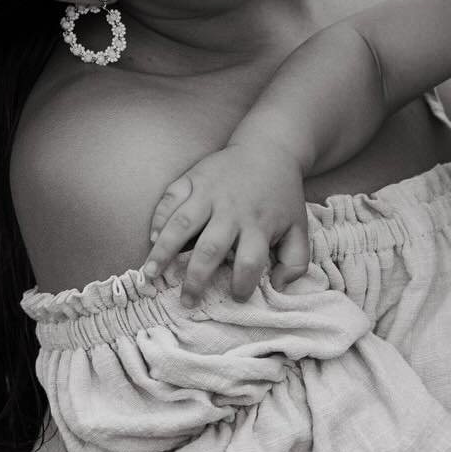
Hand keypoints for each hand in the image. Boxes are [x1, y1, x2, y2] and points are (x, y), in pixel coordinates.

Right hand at [143, 142, 309, 305]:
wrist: (269, 149)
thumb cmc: (281, 196)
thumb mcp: (299, 227)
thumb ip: (296, 260)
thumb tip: (278, 285)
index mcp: (258, 225)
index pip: (249, 262)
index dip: (242, 285)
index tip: (236, 298)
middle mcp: (231, 210)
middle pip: (210, 249)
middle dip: (195, 279)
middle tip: (186, 302)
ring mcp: (209, 192)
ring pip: (182, 223)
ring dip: (164, 250)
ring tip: (151, 273)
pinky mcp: (193, 177)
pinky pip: (171, 197)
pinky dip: (159, 217)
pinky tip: (153, 238)